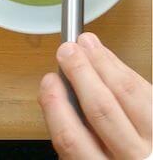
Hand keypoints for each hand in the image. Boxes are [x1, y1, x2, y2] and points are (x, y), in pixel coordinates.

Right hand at [38, 32, 151, 159]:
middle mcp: (131, 159)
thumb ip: (73, 137)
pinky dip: (127, 72)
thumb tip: (54, 95)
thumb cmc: (114, 159)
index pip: (71, 137)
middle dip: (81, 73)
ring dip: (105, 63)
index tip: (49, 80)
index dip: (56, 105)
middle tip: (67, 50)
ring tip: (88, 44)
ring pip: (130, 95)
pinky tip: (112, 61)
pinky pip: (149, 94)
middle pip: (102, 109)